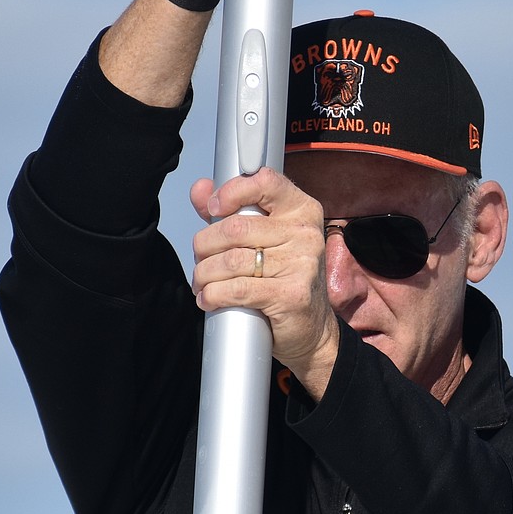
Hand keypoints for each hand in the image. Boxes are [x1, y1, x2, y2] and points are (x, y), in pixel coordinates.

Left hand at [190, 169, 340, 398]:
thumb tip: (200, 189)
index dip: (231, 192)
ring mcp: (302, 264)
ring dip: (205, 274)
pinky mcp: (292, 294)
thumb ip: (232, 211)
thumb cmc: (284, 280)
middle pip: (236, 227)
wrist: (312, 330)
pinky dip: (214, 295)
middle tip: (200, 260)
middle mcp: (305, 233)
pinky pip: (238, 288)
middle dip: (205, 245)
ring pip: (232, 260)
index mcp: (301, 210)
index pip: (265, 182)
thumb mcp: (263, 240)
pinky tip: (208, 299)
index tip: (213, 208)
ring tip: (202, 283)